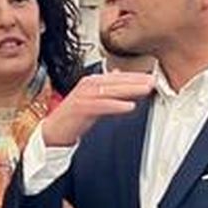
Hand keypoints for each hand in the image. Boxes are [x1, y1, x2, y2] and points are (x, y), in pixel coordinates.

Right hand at [40, 71, 156, 147]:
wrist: (54, 131)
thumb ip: (107, 89)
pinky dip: (116, 105)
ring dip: (129, 90)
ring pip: (110, 91)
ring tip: (145, 90)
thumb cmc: (74, 117)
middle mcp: (87, 85)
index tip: (151, 78)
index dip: (135, 77)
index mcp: (92, 82)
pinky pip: (102, 105)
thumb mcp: (94, 100)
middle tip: (153, 81)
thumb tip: (119, 75)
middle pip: (116, 81)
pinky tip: (129, 107)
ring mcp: (83, 96)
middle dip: (136, 81)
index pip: (117, 77)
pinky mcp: (81, 108)